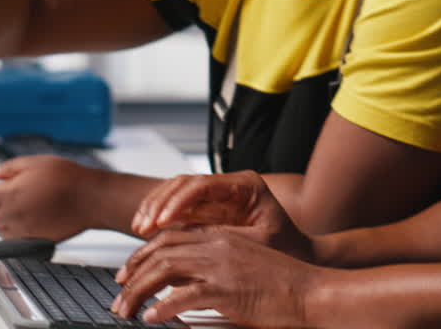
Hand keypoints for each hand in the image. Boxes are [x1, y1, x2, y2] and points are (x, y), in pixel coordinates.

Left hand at [0, 156, 95, 240]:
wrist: (90, 198)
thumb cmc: (67, 178)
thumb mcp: (35, 162)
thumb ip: (9, 168)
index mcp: (9, 194)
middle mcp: (12, 215)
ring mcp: (23, 230)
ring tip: (10, 209)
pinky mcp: (34, 240)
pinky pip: (14, 239)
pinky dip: (12, 231)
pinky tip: (22, 221)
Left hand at [112, 229, 326, 326]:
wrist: (312, 292)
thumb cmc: (284, 284)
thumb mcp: (245, 263)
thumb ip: (215, 265)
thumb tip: (183, 281)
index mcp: (221, 237)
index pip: (169, 237)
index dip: (142, 254)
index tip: (127, 273)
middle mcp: (217, 246)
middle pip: (160, 252)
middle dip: (132, 273)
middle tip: (117, 295)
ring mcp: (221, 267)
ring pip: (164, 271)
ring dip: (138, 291)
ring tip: (125, 311)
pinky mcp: (227, 291)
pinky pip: (185, 296)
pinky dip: (163, 307)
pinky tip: (152, 317)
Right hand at [131, 171, 311, 259]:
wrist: (301, 255)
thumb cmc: (287, 250)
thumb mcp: (258, 244)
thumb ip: (225, 241)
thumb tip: (189, 247)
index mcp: (246, 186)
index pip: (203, 185)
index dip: (178, 201)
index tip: (163, 221)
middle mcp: (229, 185)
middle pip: (185, 184)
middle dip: (160, 203)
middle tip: (143, 225)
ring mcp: (218, 196)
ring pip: (177, 192)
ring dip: (156, 208)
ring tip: (140, 228)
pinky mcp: (209, 210)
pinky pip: (179, 207)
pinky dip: (161, 217)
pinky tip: (147, 231)